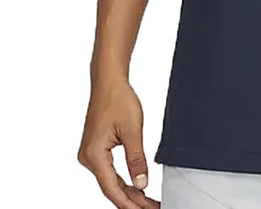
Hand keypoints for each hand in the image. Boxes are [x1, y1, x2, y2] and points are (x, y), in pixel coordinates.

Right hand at [78, 78, 158, 207]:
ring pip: (110, 181)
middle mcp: (88, 158)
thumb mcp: (132, 130)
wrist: (108, 82)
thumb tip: (142, 184)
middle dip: (132, 200)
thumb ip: (136, 159)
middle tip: (152, 207)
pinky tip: (137, 187)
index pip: (112, 188)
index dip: (129, 203)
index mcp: (94, 155)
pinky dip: (123, 180)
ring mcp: (90, 154)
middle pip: (111, 187)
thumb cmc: (118, 99)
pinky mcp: (96, 150)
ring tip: (148, 202)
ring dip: (128, 192)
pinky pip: (109, 171)